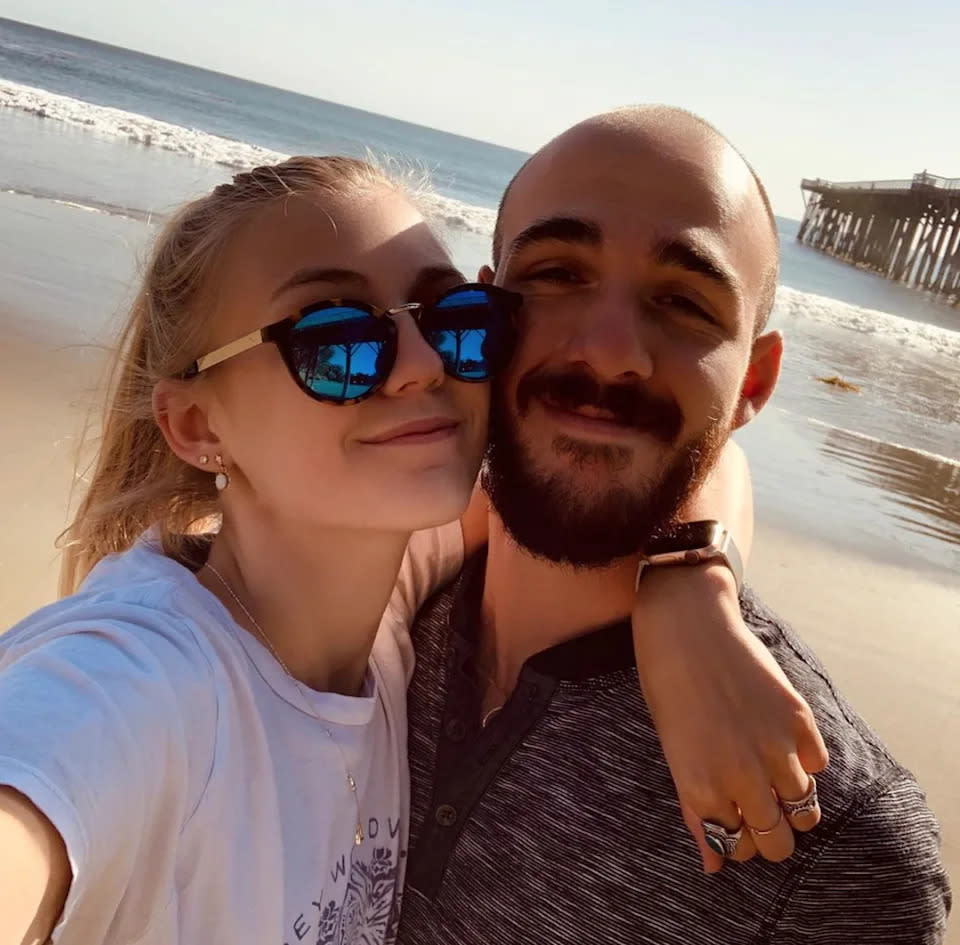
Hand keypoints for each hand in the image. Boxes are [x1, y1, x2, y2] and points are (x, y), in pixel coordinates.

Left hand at [631, 562, 827, 872]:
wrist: (687, 623)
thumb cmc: (666, 684)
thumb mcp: (671, 749)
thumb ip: (695, 806)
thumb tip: (714, 861)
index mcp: (701, 788)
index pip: (735, 846)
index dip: (737, 843)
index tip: (736, 830)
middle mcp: (741, 776)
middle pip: (775, 840)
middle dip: (769, 836)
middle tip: (761, 816)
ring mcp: (775, 748)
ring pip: (804, 810)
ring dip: (792, 806)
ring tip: (776, 785)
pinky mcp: (798, 719)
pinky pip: (817, 765)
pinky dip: (805, 764)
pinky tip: (785, 747)